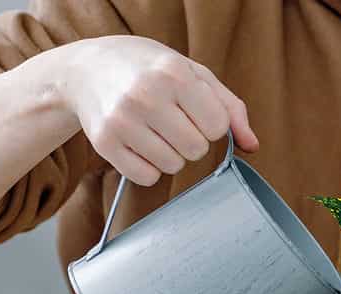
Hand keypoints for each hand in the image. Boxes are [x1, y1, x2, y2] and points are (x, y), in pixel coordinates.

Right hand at [58, 36, 258, 185]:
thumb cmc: (149, 70)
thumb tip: (252, 146)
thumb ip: (230, 108)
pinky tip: (140, 144)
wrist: (88, 69)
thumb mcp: (194, 74)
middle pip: (196, 149)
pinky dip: (149, 167)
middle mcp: (146, 96)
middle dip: (192, 140)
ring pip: (172, 166)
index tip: (195, 111)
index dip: (211, 123)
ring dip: (171, 154)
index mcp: (174, 74)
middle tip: (173, 121)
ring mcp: (122, 121)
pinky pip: (146, 177)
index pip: (216, 126)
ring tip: (155, 130)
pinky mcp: (105, 143)